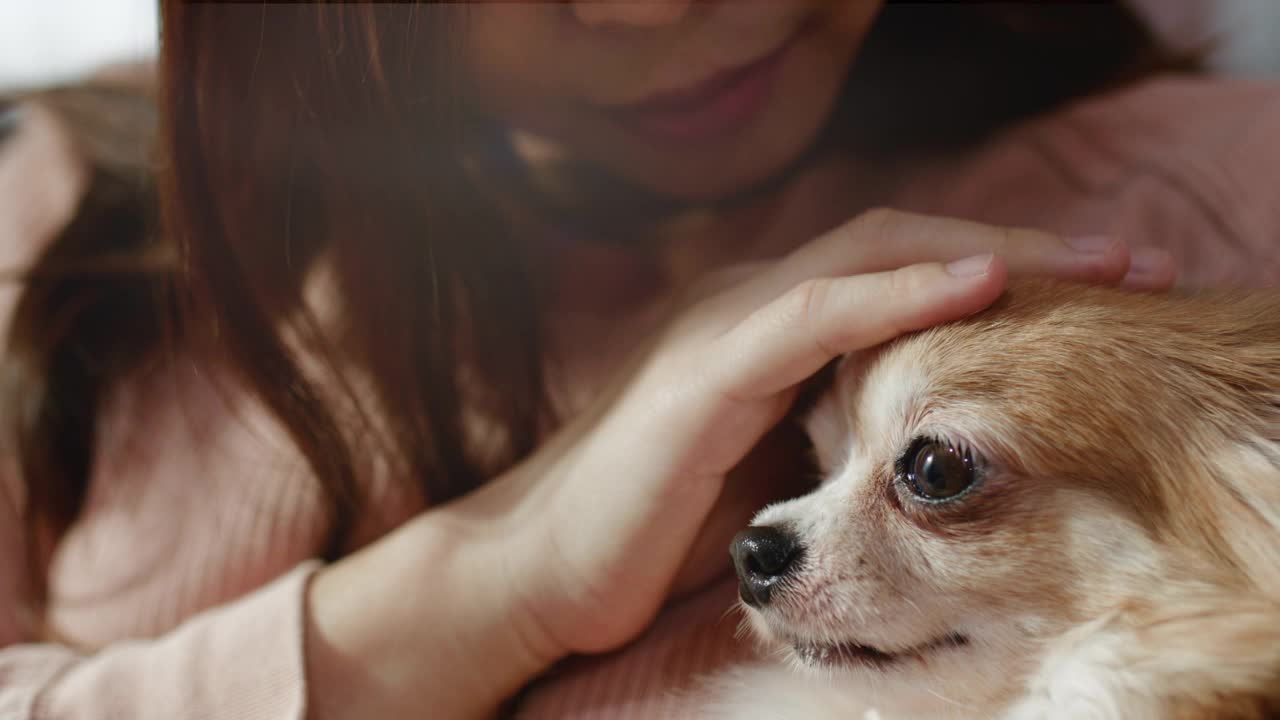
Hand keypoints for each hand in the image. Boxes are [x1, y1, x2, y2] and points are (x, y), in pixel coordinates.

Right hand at [487, 209, 1174, 655]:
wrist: (544, 565)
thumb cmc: (652, 526)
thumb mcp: (770, 464)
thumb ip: (832, 426)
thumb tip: (916, 432)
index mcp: (768, 324)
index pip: (895, 267)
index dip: (995, 267)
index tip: (1091, 293)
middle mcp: (749, 304)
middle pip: (899, 238)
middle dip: (1019, 243)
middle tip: (1126, 261)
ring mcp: (725, 326)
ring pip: (868, 252)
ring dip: (987, 250)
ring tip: (1089, 263)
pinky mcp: (707, 369)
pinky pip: (816, 312)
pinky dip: (901, 291)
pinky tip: (978, 285)